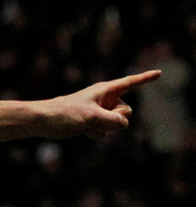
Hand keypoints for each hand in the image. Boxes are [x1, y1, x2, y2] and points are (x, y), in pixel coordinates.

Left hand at [44, 70, 160, 138]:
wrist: (45, 122)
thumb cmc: (66, 113)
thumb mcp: (91, 116)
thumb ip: (112, 120)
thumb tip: (123, 124)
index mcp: (105, 90)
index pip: (130, 82)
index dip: (145, 78)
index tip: (159, 72)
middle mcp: (105, 99)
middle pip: (127, 111)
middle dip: (115, 118)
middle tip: (95, 118)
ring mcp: (101, 112)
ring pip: (118, 123)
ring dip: (104, 128)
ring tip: (86, 124)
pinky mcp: (94, 123)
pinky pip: (108, 131)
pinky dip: (98, 134)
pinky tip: (84, 131)